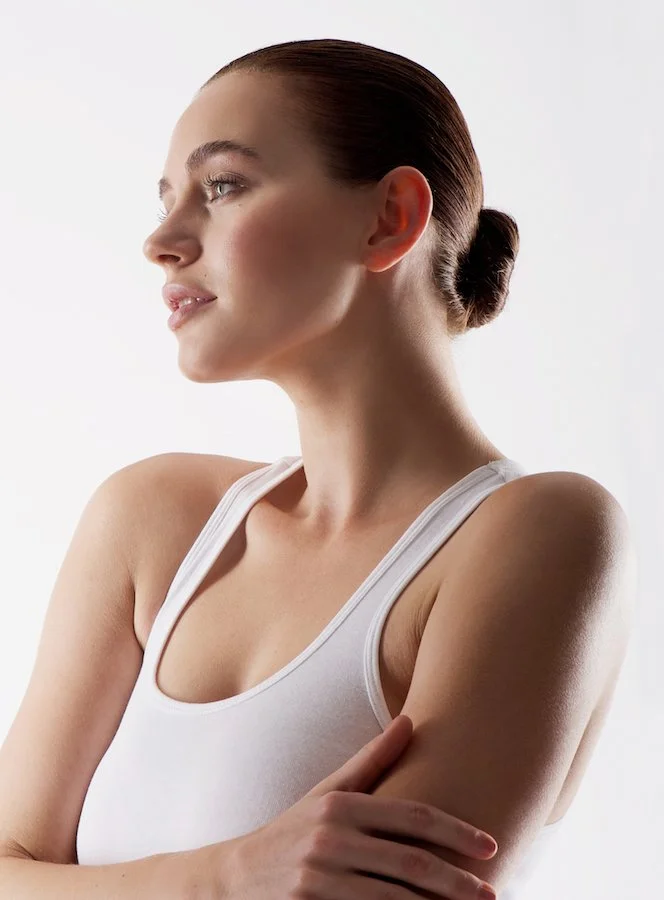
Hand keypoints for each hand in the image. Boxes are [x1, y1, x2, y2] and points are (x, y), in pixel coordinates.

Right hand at [218, 714, 497, 898]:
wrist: (234, 878)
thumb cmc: (293, 831)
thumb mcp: (329, 793)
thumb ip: (372, 760)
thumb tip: (411, 720)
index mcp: (341, 805)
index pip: (412, 816)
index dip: (456, 831)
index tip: (491, 846)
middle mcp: (330, 839)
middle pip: (410, 861)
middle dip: (457, 880)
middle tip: (493, 893)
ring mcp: (318, 878)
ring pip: (393, 899)